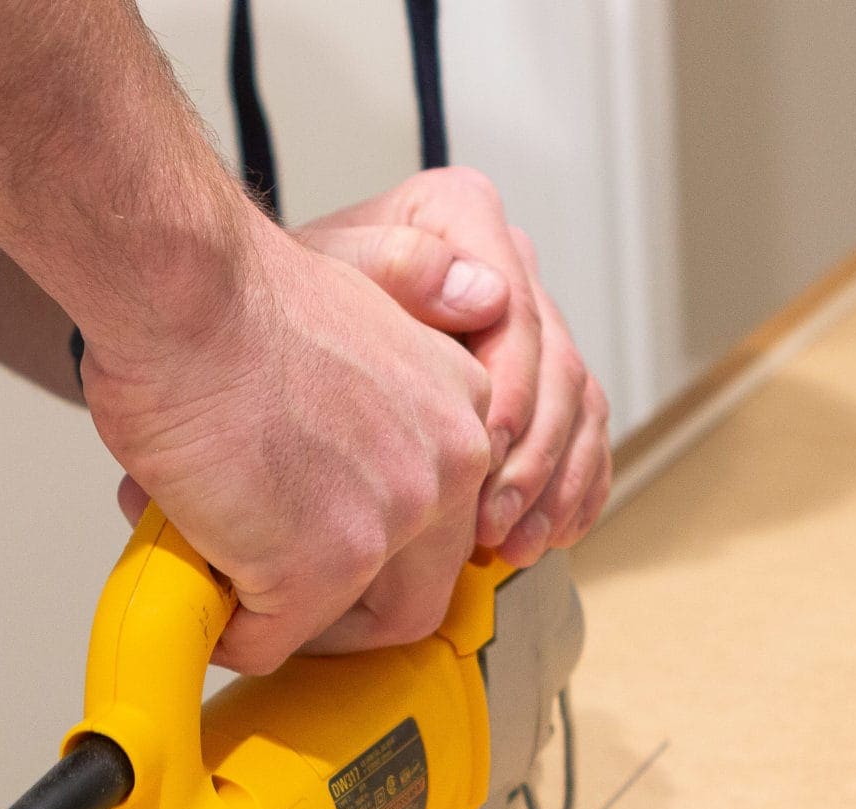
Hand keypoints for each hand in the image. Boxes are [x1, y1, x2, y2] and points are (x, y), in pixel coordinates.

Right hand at [85, 217, 493, 673]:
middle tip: (274, 589)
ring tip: (221, 579)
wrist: (183, 293)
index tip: (316, 543)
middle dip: (343, 609)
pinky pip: (271, 642)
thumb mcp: (367, 285)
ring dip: (282, 619)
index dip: (376, 549)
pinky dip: (224, 630)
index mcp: (462, 410)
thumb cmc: (237, 292)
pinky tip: (188, 584)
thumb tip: (485, 295)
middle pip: (418, 590)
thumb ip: (420, 315)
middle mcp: (447, 471)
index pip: (447, 524)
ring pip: (348, 623)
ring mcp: (388, 526)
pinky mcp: (321, 570)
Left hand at [298, 168, 612, 565]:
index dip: (511, 389)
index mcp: (461, 215)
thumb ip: (392, 269)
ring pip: (580, 408)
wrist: (270, 331)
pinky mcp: (541, 381)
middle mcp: (508, 264)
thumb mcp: (320, 275)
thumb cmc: (286, 306)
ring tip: (515, 546)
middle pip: (558, 366)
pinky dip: (572, 492)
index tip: (484, 449)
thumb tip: (487, 297)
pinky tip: (548, 536)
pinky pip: (585, 436)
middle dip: (532, 456)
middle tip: (493, 520)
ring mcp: (532, 324)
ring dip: (553, 486)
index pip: (517, 310)